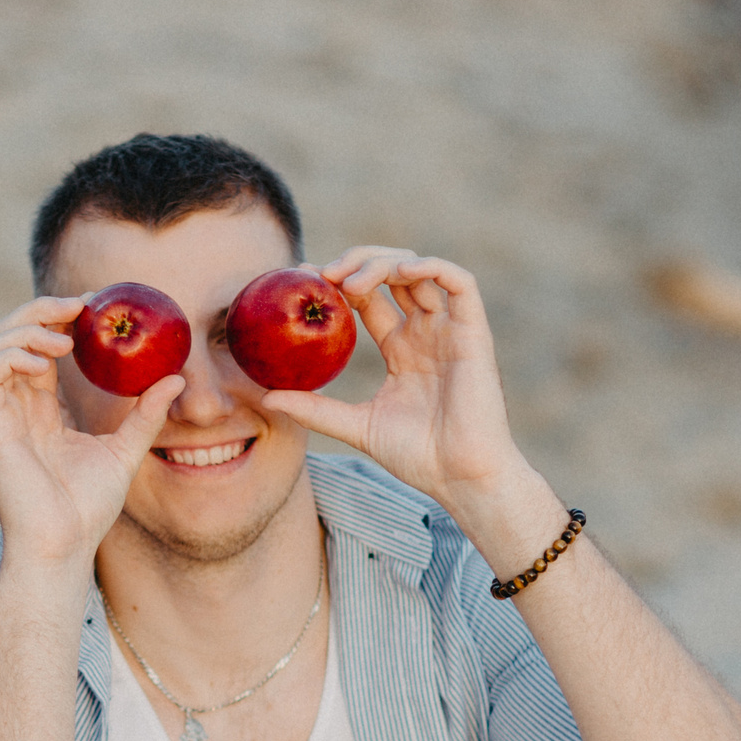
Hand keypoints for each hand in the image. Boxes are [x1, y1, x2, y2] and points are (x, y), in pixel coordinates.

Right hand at [0, 297, 185, 577]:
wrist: (62, 546)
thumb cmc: (87, 509)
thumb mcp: (125, 451)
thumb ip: (145, 414)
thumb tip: (175, 378)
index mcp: (40, 408)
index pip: (41, 346)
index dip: (61, 318)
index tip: (95, 307)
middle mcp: (14, 406)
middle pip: (11, 335)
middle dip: (42, 310)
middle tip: (81, 307)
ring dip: (27, 327)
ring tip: (66, 338)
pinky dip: (12, 353)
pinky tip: (45, 359)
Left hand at [257, 249, 535, 516]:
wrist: (460, 478)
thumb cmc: (417, 457)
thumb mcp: (355, 425)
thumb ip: (315, 408)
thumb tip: (266, 397)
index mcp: (401, 347)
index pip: (367, 297)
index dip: (338, 281)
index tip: (303, 279)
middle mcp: (425, 331)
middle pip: (392, 273)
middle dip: (356, 262)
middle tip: (322, 275)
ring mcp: (450, 329)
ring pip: (420, 269)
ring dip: (383, 263)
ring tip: (350, 280)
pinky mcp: (474, 332)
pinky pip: (459, 281)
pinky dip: (431, 266)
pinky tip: (399, 273)